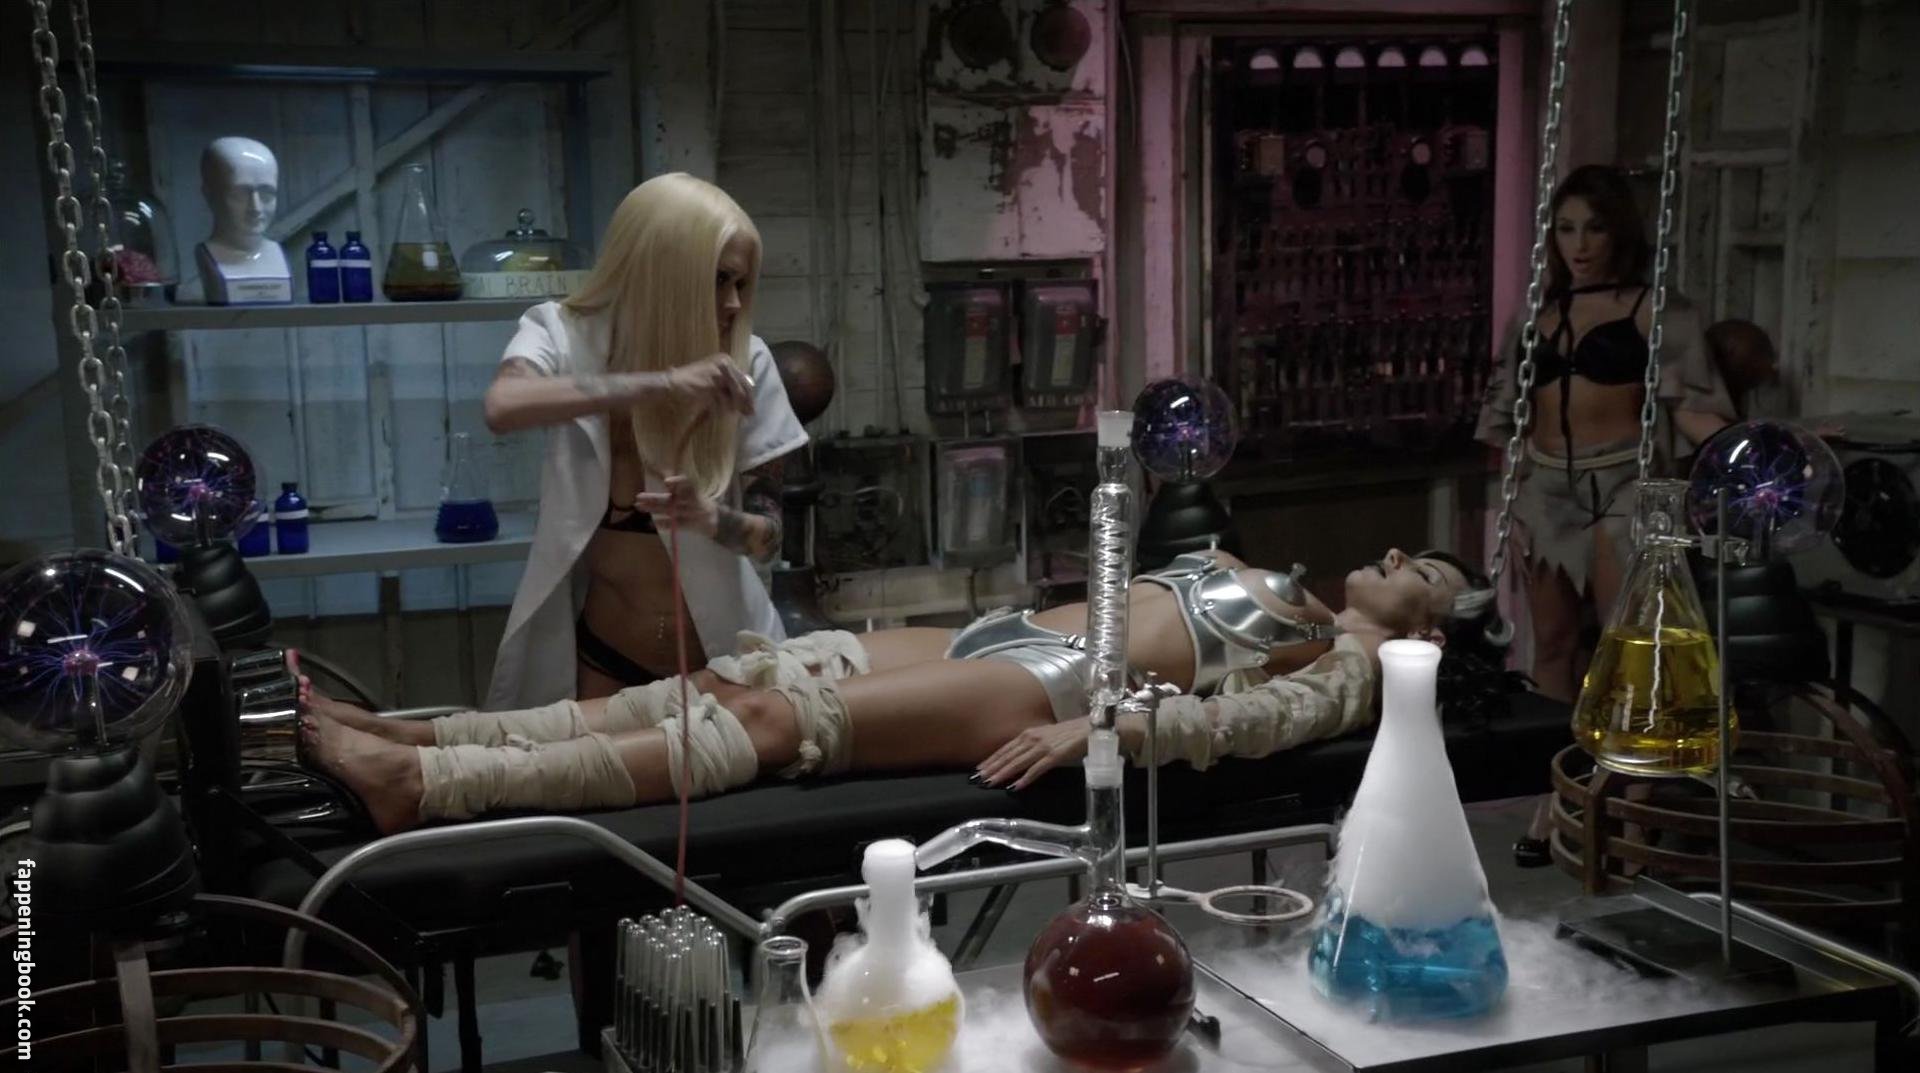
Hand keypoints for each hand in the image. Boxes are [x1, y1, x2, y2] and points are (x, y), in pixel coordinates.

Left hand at [632, 475, 719, 536]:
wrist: (719, 521)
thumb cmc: (703, 504)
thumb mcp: (695, 493)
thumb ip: (682, 486)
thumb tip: (665, 480)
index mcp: (695, 492)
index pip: (687, 484)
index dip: (678, 482)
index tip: (666, 482)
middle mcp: (693, 502)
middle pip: (671, 499)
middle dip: (654, 498)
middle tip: (638, 497)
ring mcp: (692, 514)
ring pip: (671, 511)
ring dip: (655, 509)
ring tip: (640, 507)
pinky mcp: (691, 525)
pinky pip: (677, 524)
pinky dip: (667, 524)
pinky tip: (656, 523)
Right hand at [666, 354, 754, 416]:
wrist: (672, 384)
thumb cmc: (692, 382)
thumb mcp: (714, 379)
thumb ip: (730, 385)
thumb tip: (748, 401)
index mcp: (726, 360)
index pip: (745, 379)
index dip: (749, 395)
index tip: (751, 408)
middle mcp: (725, 363)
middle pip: (743, 387)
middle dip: (746, 403)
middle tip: (749, 415)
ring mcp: (719, 373)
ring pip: (735, 396)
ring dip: (731, 407)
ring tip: (725, 412)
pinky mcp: (712, 384)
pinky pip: (723, 401)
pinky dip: (720, 409)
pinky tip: (715, 412)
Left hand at [976, 718, 1094, 789]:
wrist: (1095, 728)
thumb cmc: (1073, 734)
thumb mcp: (1049, 737)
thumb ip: (1035, 746)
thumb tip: (1022, 758)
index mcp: (1031, 733)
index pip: (1006, 748)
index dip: (991, 759)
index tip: (979, 769)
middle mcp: (1034, 738)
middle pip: (1008, 755)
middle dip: (991, 768)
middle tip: (977, 779)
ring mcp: (1045, 746)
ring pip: (1018, 762)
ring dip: (1002, 773)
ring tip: (990, 783)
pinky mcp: (1056, 755)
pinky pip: (1037, 769)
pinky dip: (1025, 778)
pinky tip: (1015, 786)